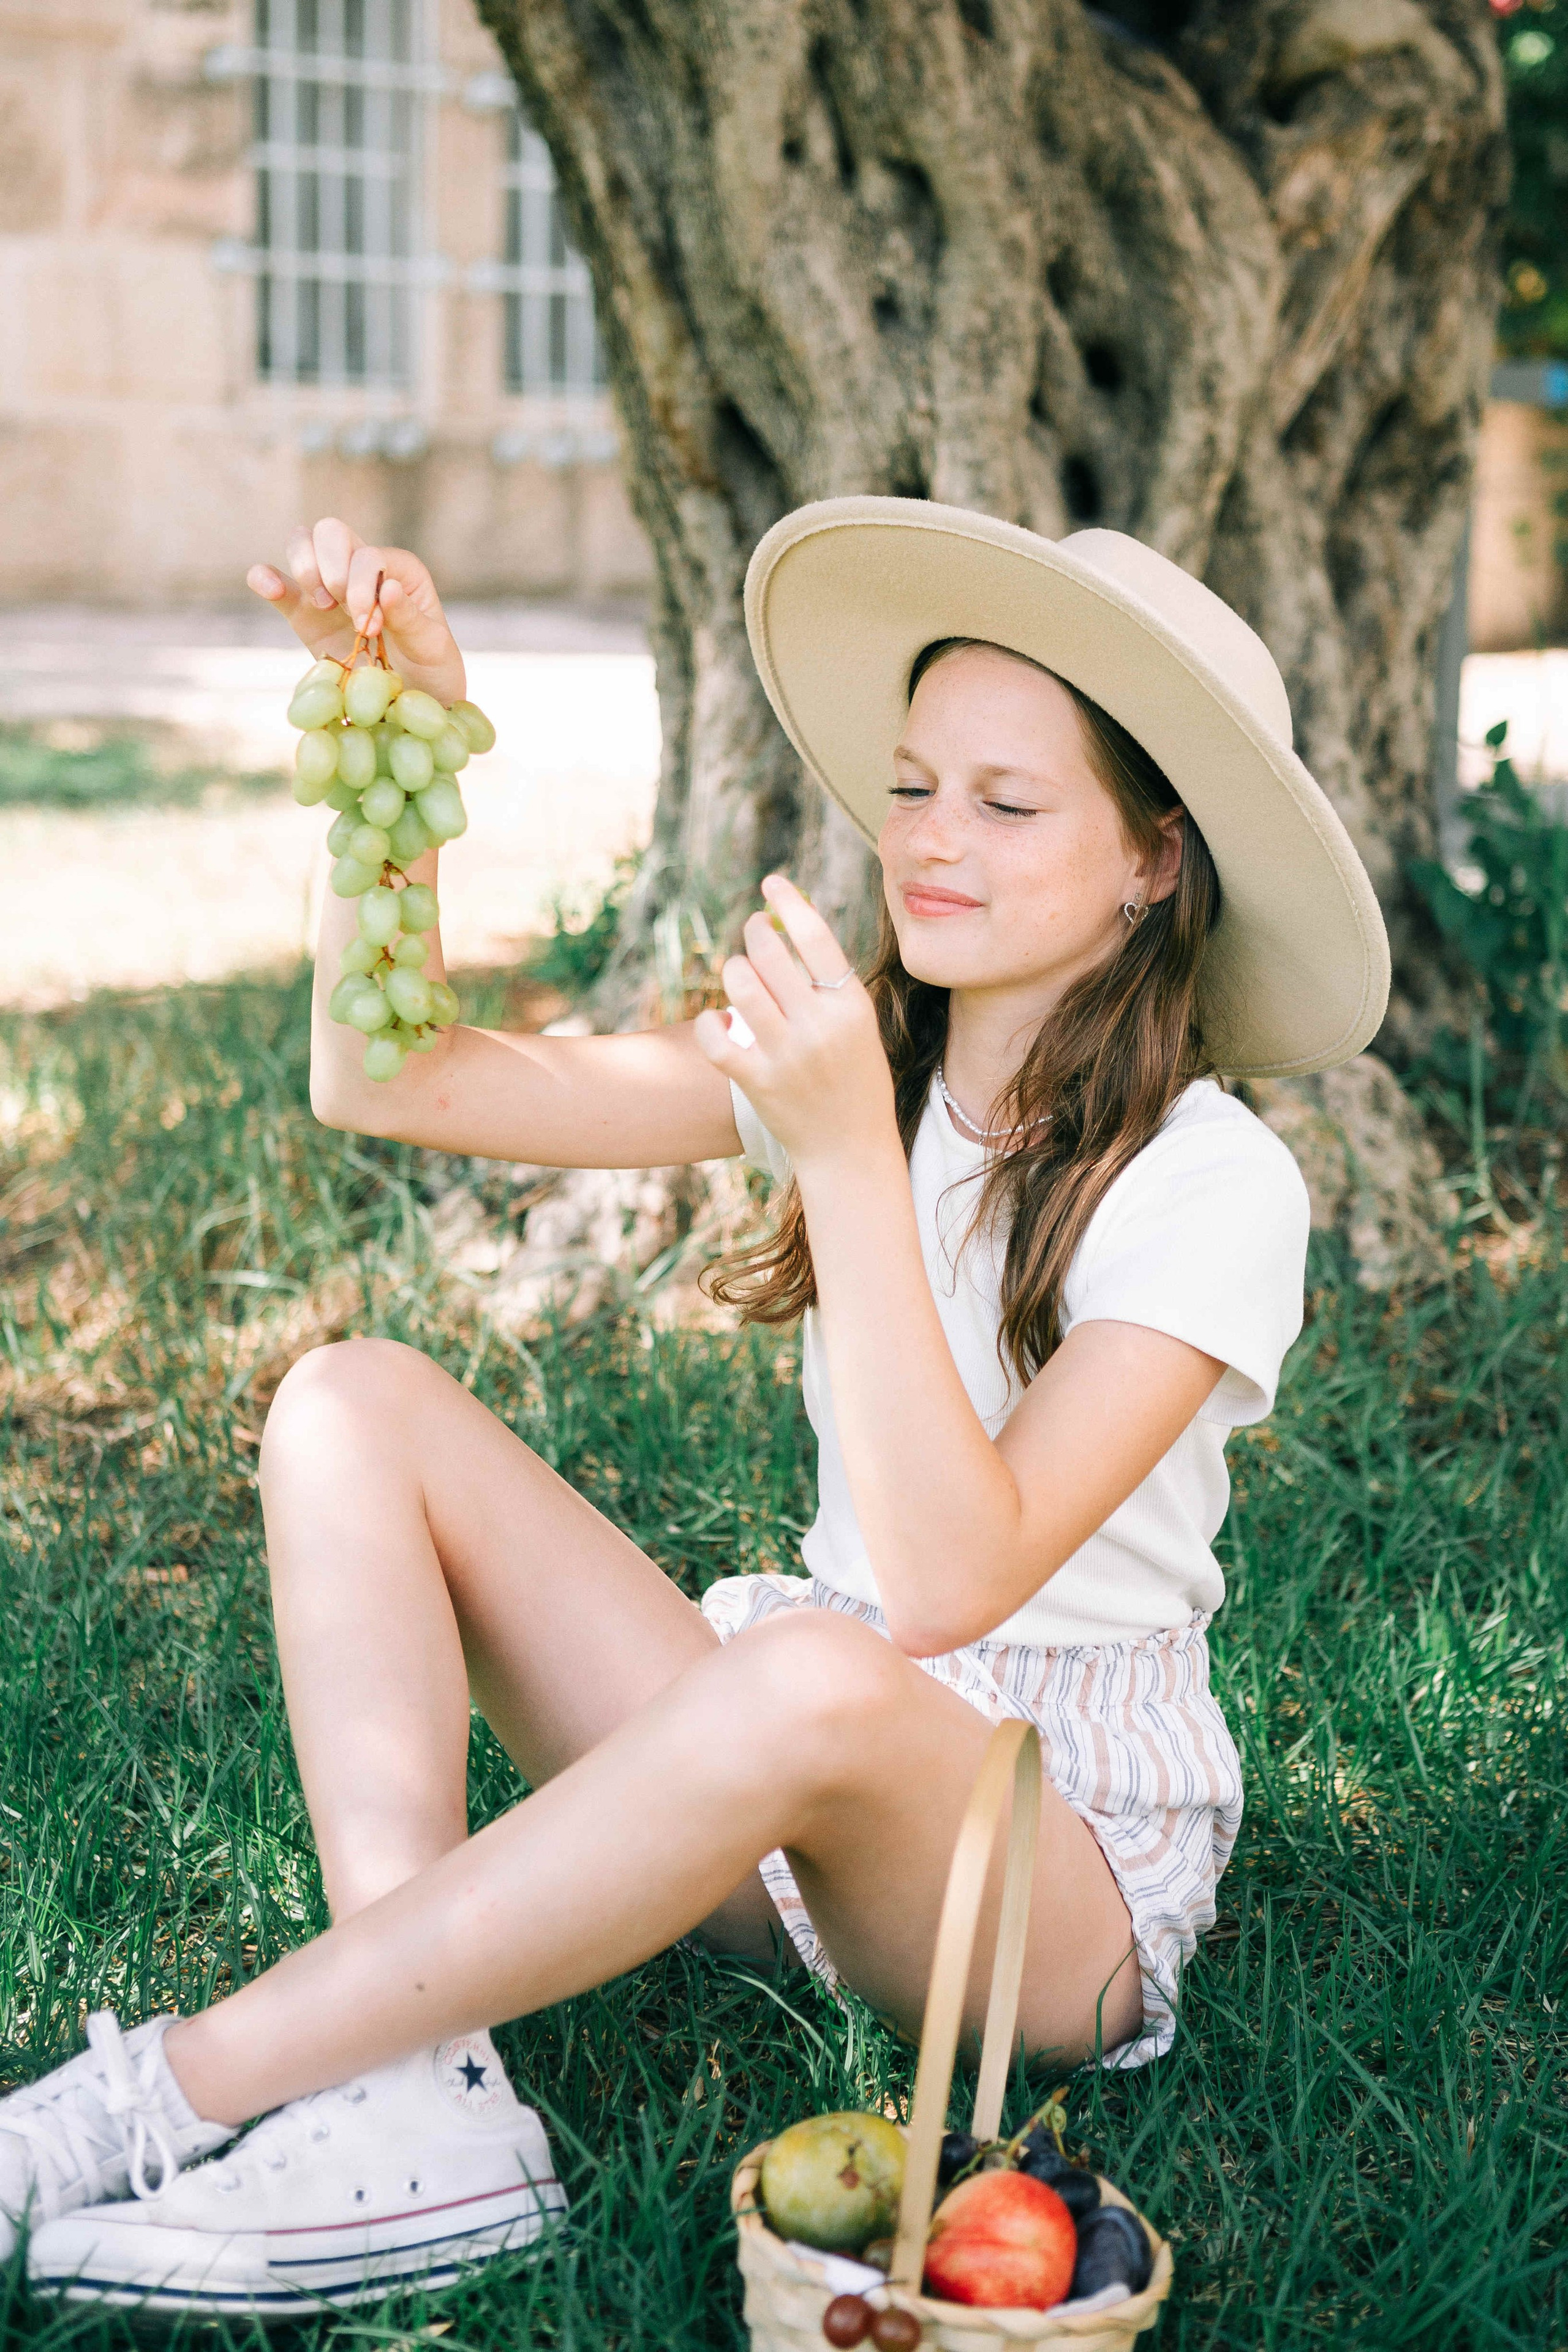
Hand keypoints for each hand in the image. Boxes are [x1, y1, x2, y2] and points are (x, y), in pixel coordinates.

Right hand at [247, 518, 465, 704]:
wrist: (412, 707)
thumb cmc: (432, 672)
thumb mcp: (433, 647)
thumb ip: (411, 619)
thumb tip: (386, 589)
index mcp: (399, 569)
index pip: (367, 555)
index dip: (362, 586)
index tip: (370, 628)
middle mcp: (363, 569)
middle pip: (330, 532)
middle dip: (333, 569)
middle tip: (345, 611)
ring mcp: (331, 590)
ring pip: (303, 545)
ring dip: (305, 569)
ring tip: (323, 606)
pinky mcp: (305, 616)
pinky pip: (278, 586)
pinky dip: (266, 578)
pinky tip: (266, 584)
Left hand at [693, 876, 896, 1171]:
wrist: (851, 1147)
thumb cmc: (854, 1077)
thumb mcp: (856, 1023)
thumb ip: (827, 980)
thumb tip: (785, 922)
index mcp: (851, 1006)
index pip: (815, 936)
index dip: (788, 902)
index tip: (770, 884)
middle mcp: (819, 1026)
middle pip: (769, 954)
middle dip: (752, 932)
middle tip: (751, 932)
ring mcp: (787, 1055)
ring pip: (739, 986)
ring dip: (733, 971)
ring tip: (740, 976)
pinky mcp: (757, 1082)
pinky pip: (715, 1038)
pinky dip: (709, 1023)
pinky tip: (717, 1022)